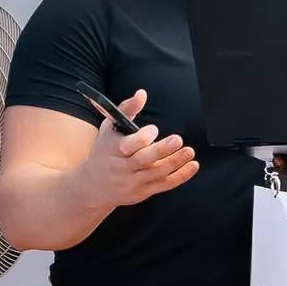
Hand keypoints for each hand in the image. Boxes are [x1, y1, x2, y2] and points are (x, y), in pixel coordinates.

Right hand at [73, 90, 198, 209]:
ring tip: (189, 151)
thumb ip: (127, 109)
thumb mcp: (109, 128)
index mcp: (112, 149)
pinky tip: (192, 166)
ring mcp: (133, 181)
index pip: (126, 146)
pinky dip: (180, 176)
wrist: (94, 186)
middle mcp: (122, 167)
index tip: (153, 129)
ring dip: (174, 162)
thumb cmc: (105, 151)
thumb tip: (142, 94)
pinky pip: (164, 185)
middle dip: (160, 150)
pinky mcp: (144, 191)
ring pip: (156, 173)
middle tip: (177, 140)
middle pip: (143, 160)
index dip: (140, 138)